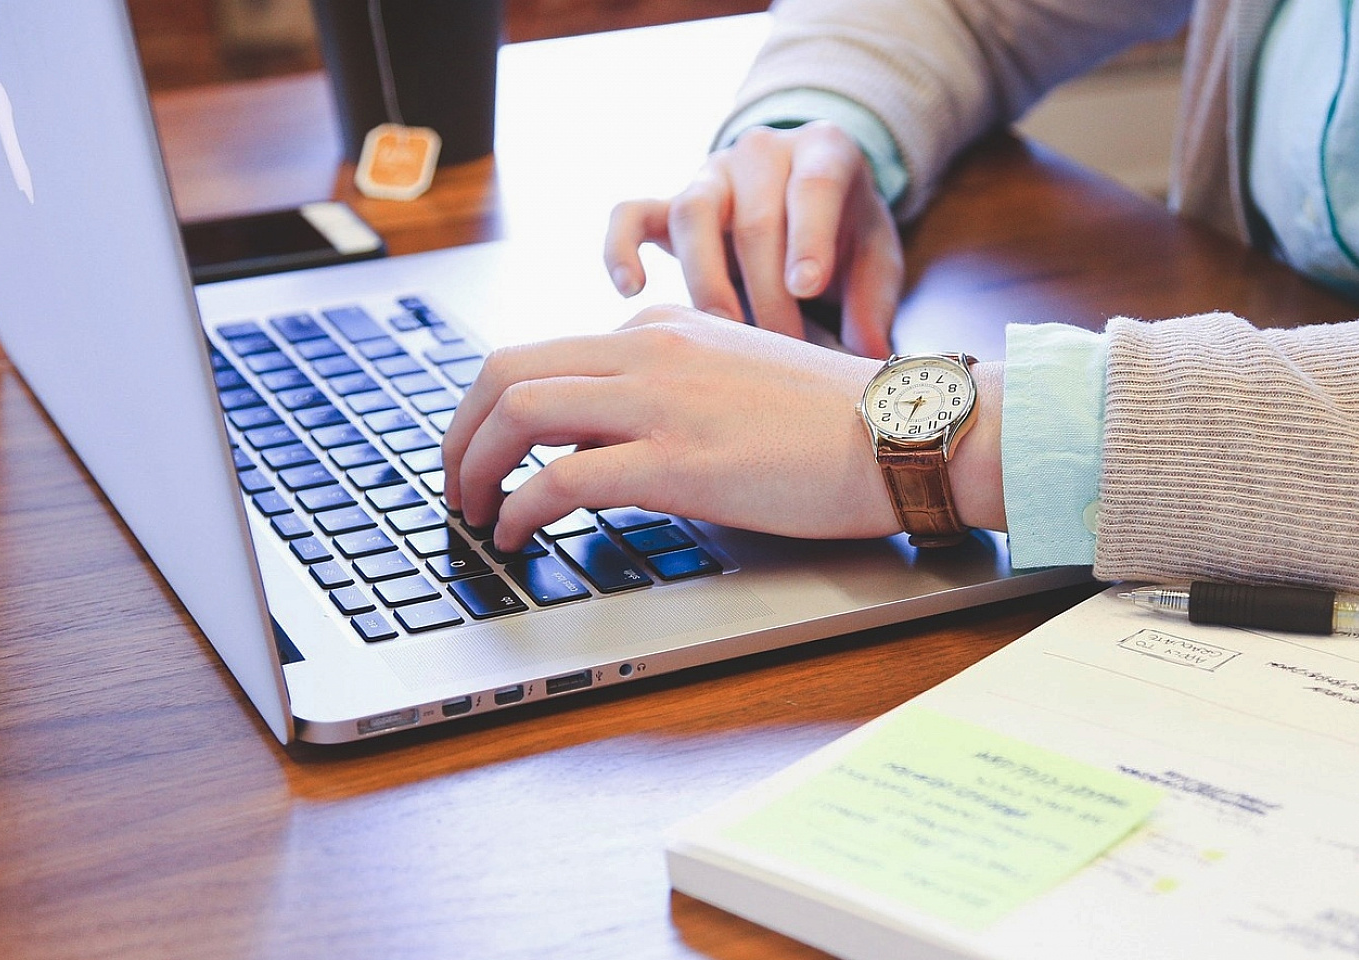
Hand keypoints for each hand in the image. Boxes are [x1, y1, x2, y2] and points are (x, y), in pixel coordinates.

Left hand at [442, 307, 902, 549]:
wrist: (904, 431)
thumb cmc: (836, 422)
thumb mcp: (735, 381)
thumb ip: (668, 395)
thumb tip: (603, 445)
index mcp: (662, 330)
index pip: (543, 355)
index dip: (493, 410)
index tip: (486, 452)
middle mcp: (649, 350)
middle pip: (506, 370)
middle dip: (460, 431)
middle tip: (455, 483)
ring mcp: (660, 402)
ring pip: (518, 412)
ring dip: (473, 467)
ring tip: (473, 513)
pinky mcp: (677, 461)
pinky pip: (561, 478)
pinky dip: (519, 509)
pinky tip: (518, 537)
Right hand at [603, 121, 903, 358]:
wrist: (808, 197)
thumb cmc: (847, 232)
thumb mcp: (876, 256)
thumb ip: (874, 301)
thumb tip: (868, 356)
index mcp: (824, 151)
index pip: (813, 185)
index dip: (809, 237)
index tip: (806, 287)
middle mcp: (762, 152)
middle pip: (754, 218)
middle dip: (767, 292)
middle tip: (783, 349)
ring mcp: (710, 175)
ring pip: (692, 214)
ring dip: (707, 281)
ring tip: (724, 334)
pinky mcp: (668, 203)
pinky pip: (630, 214)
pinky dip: (621, 247)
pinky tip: (631, 290)